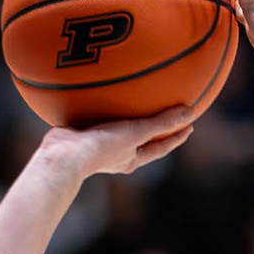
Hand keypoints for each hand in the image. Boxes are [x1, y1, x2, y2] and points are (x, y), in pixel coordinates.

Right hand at [35, 106, 194, 180]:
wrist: (63, 155)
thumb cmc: (102, 147)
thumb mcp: (136, 132)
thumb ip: (161, 123)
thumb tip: (190, 113)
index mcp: (131, 159)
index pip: (160, 148)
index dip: (176, 137)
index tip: (189, 126)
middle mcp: (116, 156)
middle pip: (141, 141)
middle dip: (153, 129)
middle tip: (166, 114)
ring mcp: (97, 146)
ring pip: (118, 130)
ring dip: (126, 119)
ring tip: (132, 101)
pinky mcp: (81, 135)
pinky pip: (96, 118)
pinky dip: (102, 108)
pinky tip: (99, 93)